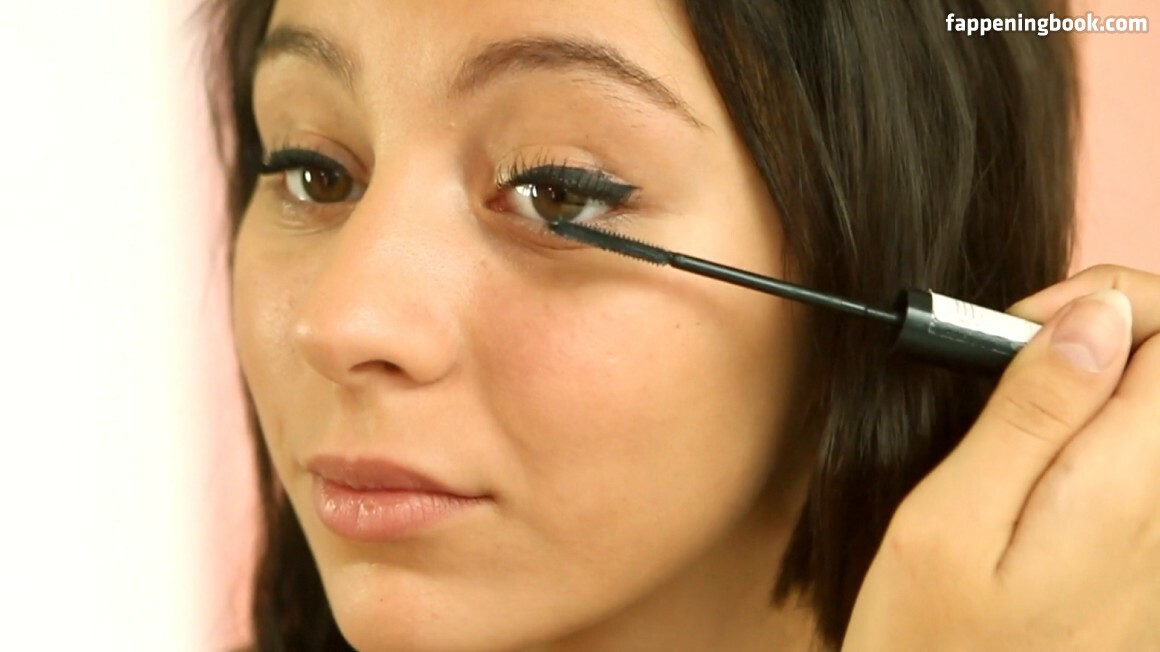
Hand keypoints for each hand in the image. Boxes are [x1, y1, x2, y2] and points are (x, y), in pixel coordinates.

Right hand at [843, 266, 1159, 650]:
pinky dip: (1099, 430)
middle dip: (1105, 331)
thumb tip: (1096, 319)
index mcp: (1128, 490)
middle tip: (1011, 358)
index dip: (1107, 301)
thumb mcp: (948, 522)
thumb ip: (1030, 414)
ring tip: (1011, 408)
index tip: (1025, 326)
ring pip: (1158, 414)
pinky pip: (1145, 462)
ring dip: (1096, 381)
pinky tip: (1034, 459)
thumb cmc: (930, 647)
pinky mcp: (1152, 566)